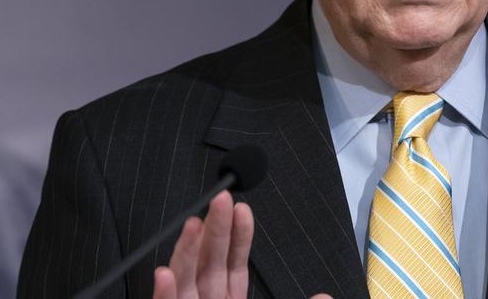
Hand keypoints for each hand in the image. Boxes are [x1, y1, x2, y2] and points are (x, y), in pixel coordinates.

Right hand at [153, 190, 331, 298]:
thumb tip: (324, 296)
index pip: (235, 264)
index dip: (240, 236)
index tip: (243, 209)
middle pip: (209, 262)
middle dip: (214, 230)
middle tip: (220, 198)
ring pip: (185, 280)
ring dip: (186, 251)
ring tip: (193, 223)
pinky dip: (164, 293)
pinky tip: (163, 272)